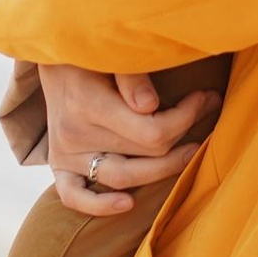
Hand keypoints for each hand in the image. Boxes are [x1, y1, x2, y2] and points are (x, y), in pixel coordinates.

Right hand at [40, 58, 219, 215]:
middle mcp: (74, 134)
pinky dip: (100, 206)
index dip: (186, 118)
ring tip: (189, 152)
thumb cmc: (89, 49)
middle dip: (183, 135)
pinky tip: (128, 203)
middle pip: (144, 154)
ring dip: (163, 170)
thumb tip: (150, 106)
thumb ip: (131, 75)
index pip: (151, 131)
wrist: (51, 55)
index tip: (204, 97)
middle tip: (207, 111)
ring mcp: (65, 153)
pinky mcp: (59, 165)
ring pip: (122, 177)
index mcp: (88, 104)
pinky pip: (74, 197)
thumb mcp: (109, 51)